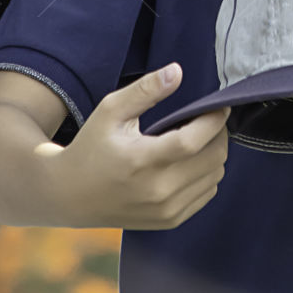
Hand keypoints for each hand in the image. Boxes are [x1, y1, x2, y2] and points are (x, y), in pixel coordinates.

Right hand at [57, 63, 230, 229]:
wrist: (71, 195)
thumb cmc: (92, 146)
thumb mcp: (111, 110)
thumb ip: (145, 90)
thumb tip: (177, 72)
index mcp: (141, 161)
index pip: (192, 141)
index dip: (214, 120)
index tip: (221, 104)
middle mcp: (157, 191)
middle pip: (213, 159)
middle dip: (218, 133)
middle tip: (206, 118)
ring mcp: (165, 210)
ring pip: (215, 175)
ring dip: (214, 152)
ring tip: (196, 138)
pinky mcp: (169, 220)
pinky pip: (208, 193)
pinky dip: (208, 173)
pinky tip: (190, 160)